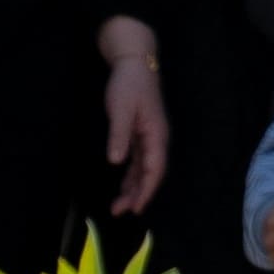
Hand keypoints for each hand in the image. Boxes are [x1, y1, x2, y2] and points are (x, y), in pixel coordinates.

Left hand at [101, 27, 170, 212]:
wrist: (134, 61)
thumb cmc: (128, 84)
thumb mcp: (121, 109)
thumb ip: (119, 135)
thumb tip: (117, 162)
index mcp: (156, 134)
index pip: (154, 169)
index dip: (146, 190)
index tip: (136, 208)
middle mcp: (156, 138)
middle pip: (150, 172)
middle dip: (137, 194)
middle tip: (119, 211)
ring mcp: (149, 136)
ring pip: (144, 168)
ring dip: (133, 186)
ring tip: (119, 205)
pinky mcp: (141, 133)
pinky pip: (139, 160)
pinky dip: (131, 174)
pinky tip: (123, 184)